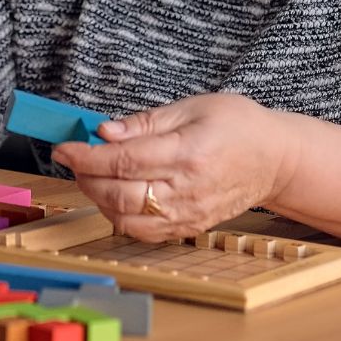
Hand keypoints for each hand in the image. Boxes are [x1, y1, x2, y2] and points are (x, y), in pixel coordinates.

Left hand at [49, 93, 296, 241]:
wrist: (276, 159)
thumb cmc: (237, 126)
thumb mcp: (192, 107)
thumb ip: (144, 123)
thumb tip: (104, 132)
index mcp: (187, 153)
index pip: (123, 161)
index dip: (85, 156)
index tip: (63, 148)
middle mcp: (187, 190)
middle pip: (119, 193)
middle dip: (85, 176)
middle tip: (75, 159)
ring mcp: (189, 214)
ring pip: (126, 218)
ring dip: (98, 198)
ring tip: (93, 176)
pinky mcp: (190, 228)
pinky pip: (144, 233)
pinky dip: (119, 217)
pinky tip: (114, 196)